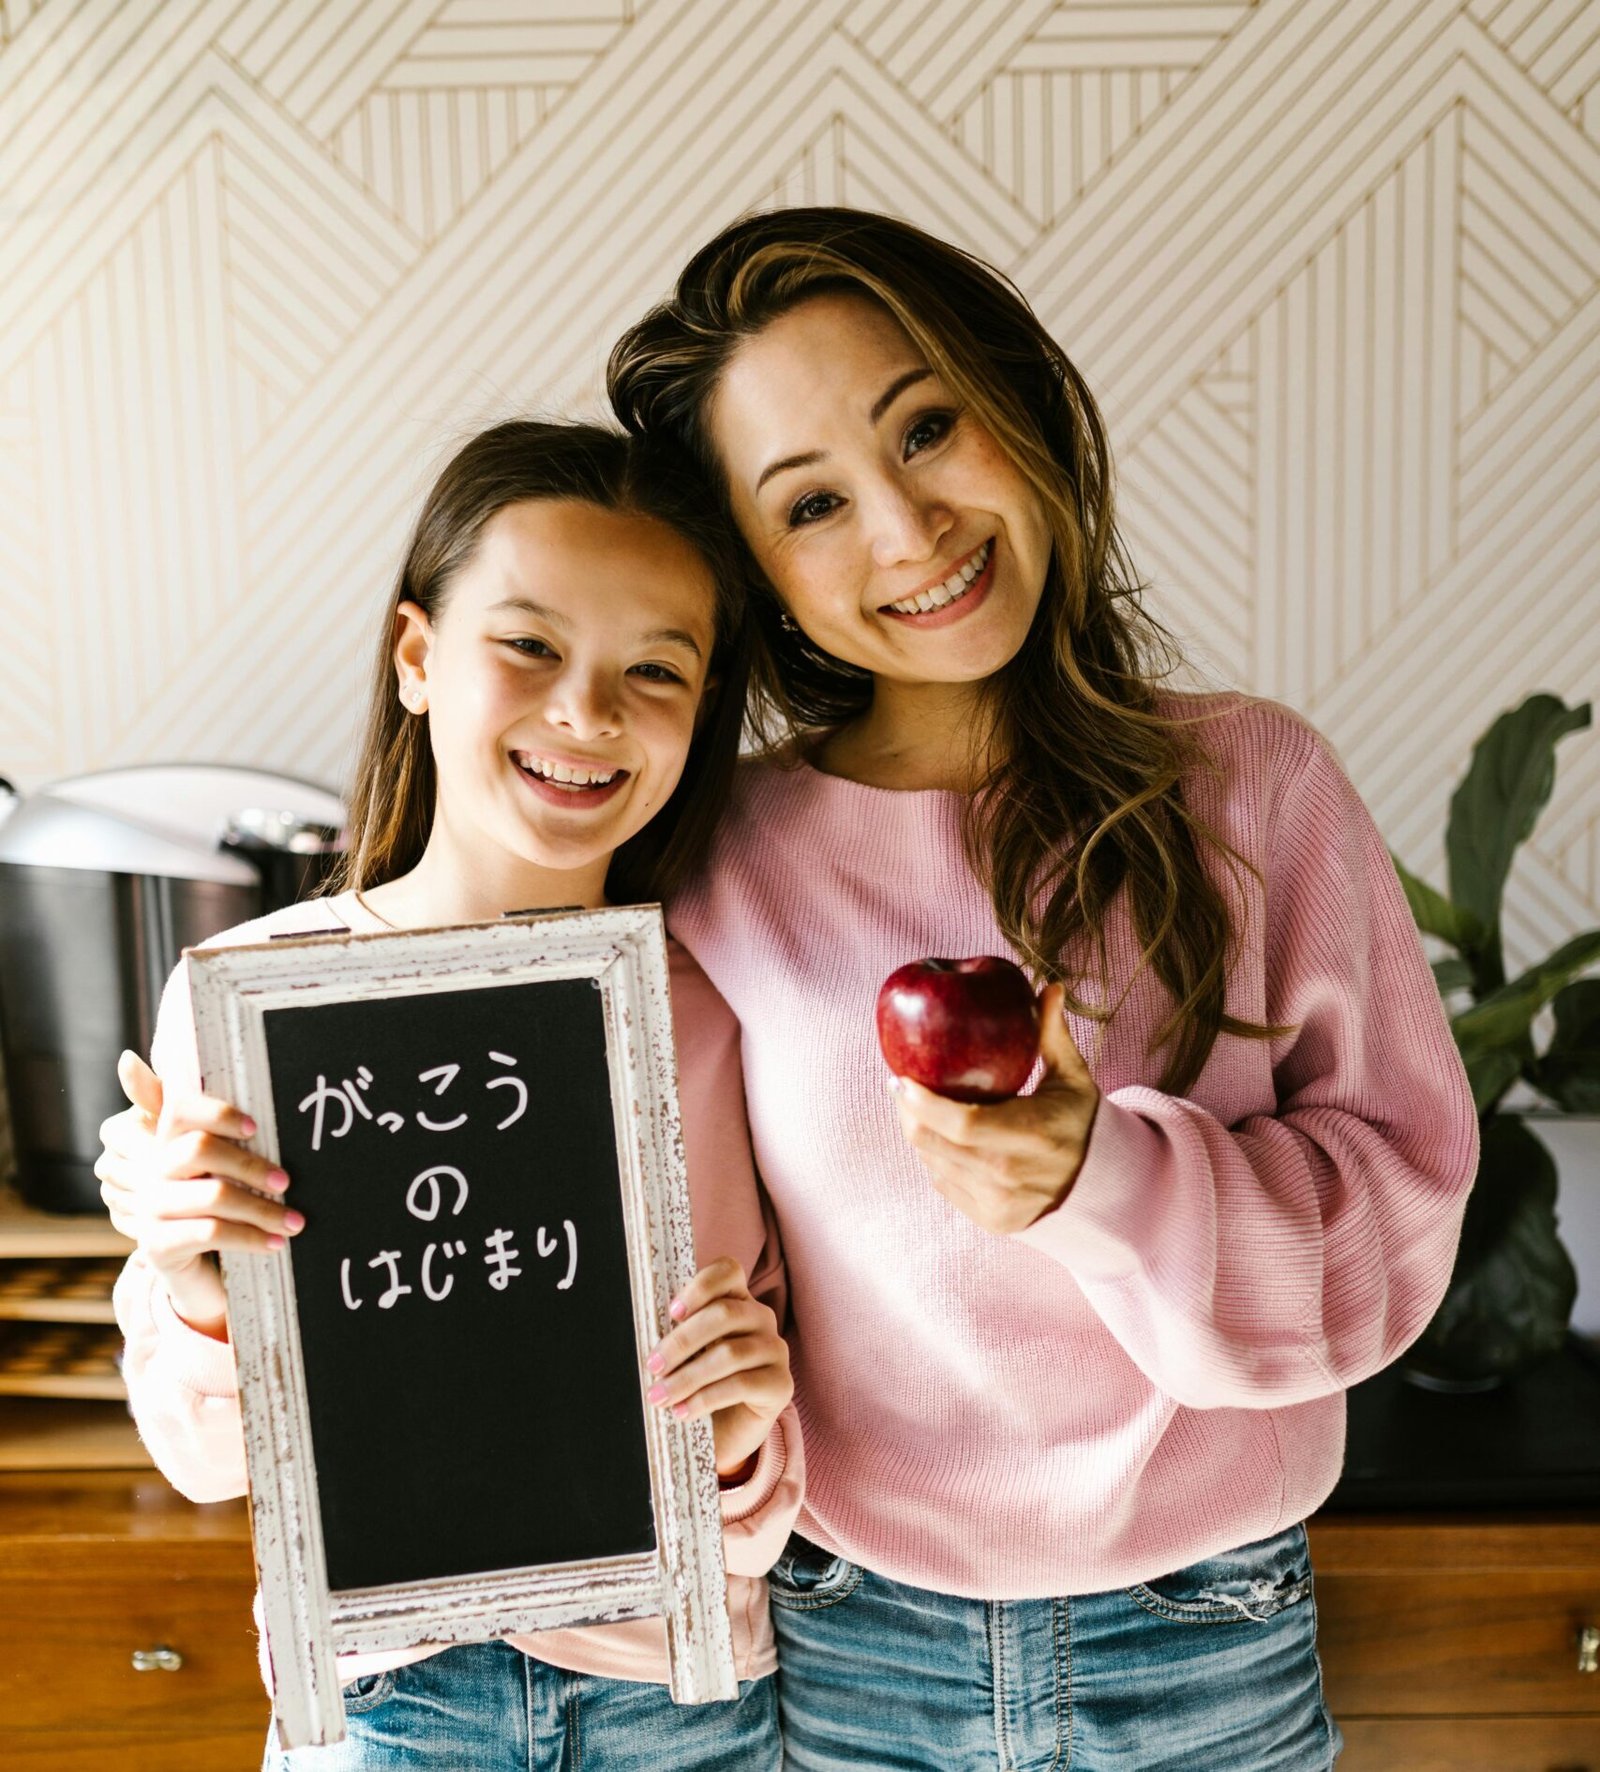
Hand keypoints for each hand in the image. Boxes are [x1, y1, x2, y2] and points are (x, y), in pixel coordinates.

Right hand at [95, 1050, 301, 1336]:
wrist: (203, 1276)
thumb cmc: (226, 1213)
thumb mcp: (231, 1173)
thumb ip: (236, 1134)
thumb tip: (225, 1095)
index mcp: (170, 1143)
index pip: (180, 1110)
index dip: (217, 1113)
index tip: (255, 1128)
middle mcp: (154, 1172)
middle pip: (198, 1149)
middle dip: (250, 1165)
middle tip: (287, 1182)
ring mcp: (151, 1210)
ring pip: (213, 1195)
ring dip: (263, 1209)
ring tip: (296, 1221)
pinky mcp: (158, 1246)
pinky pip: (211, 1233)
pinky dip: (251, 1237)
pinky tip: (276, 1243)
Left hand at [645, 1257, 792, 1479]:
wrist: (726, 1433)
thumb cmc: (700, 1386)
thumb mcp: (686, 1356)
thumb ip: (676, 1337)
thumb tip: (645, 1334)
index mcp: (737, 1301)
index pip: (728, 1272)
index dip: (700, 1287)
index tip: (671, 1313)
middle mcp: (761, 1319)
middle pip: (725, 1314)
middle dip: (682, 1341)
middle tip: (654, 1365)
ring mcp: (775, 1350)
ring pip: (731, 1353)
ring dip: (688, 1376)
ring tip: (660, 1396)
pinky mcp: (781, 1384)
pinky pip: (741, 1385)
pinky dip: (705, 1399)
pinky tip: (683, 1411)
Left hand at [892, 983, 1100, 1234]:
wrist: (1103, 1188)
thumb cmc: (1082, 1121)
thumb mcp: (1072, 1077)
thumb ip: (1053, 1035)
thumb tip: (1050, 986)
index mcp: (1033, 1136)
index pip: (962, 1123)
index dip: (923, 1103)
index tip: (901, 1077)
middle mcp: (1012, 1176)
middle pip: (936, 1145)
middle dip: (908, 1113)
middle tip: (899, 1085)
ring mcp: (1000, 1204)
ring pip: (934, 1164)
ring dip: (918, 1133)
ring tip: (912, 1105)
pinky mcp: (991, 1220)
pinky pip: (944, 1184)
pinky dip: (935, 1157)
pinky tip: (935, 1135)